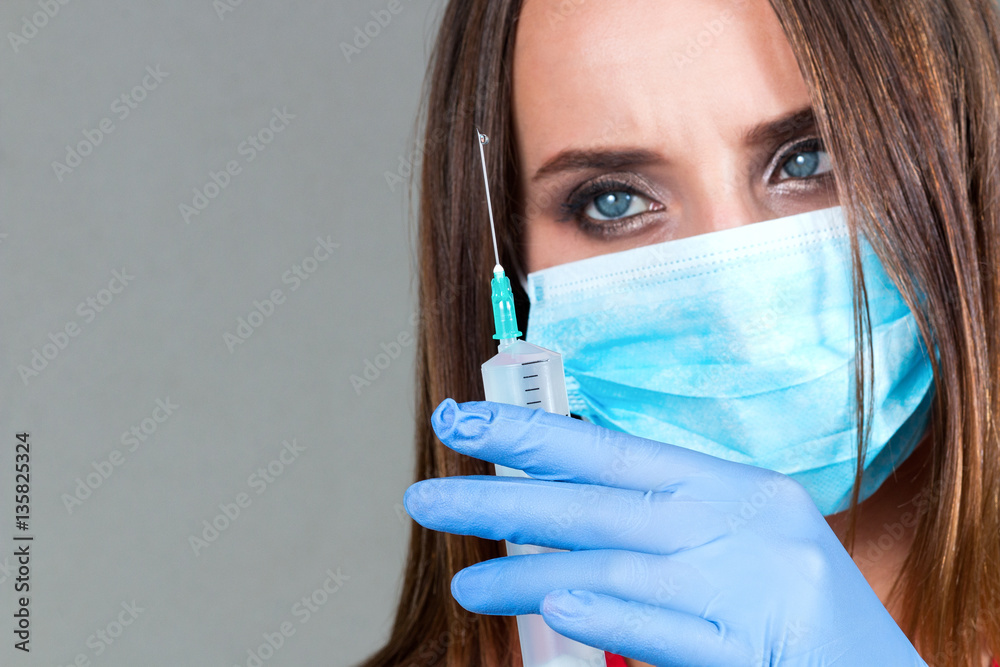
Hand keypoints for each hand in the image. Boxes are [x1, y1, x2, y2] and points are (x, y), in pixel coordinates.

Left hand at [403, 398, 926, 666]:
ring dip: (527, 577)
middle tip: (423, 498)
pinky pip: (669, 630)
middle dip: (501, 500)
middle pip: (596, 506)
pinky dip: (612, 614)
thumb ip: (662, 521)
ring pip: (616, 567)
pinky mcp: (757, 652)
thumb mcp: (741, 539)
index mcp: (733, 488)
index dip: (532, 435)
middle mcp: (738, 525)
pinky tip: (558, 605)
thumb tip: (559, 508)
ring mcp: (749, 588)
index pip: (613, 452)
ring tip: (466, 589)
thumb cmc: (796, 607)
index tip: (460, 421)